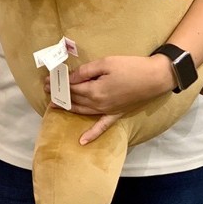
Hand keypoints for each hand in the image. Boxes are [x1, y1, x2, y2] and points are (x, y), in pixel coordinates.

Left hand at [43, 54, 175, 143]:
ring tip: (55, 106)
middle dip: (60, 94)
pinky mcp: (116, 114)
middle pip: (74, 99)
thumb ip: (86, 71)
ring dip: (68, 108)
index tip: (47, 80)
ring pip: (82, 111)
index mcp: (94, 90)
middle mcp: (98, 104)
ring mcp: (107, 111)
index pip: (71, 87)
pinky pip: (102, 127)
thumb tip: (71, 78)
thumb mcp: (106, 63)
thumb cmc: (131, 67)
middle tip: (47, 90)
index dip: (58, 83)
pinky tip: (82, 141)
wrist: (155, 77)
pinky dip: (92, 134)